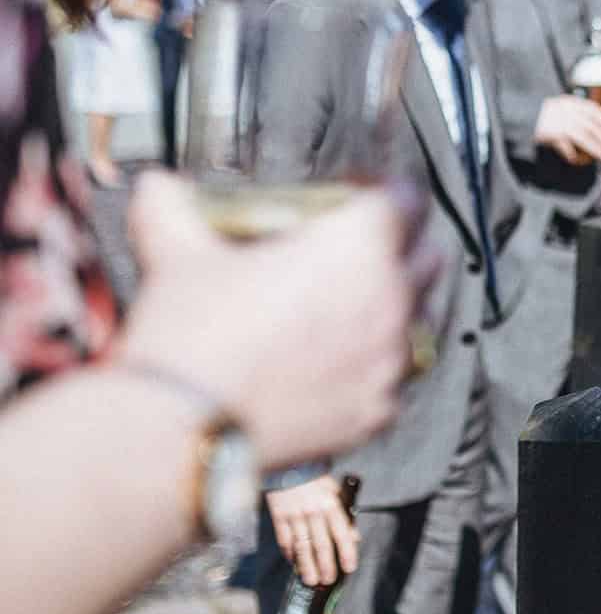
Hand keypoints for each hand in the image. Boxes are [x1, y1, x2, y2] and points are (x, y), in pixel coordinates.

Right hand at [119, 172, 423, 465]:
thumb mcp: (176, 252)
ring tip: (350, 307)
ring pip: (422, 318)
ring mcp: (390, 360)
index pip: (405, 198)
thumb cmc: (191, 335)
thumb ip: (174, 206)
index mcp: (358, 246)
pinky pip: (393, 377)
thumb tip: (160, 186)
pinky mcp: (378, 410)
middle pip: (427, 255)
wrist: (182, 428)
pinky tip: (338, 363)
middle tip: (357, 250)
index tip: (352, 197)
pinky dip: (374, 366)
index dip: (380, 189)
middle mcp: (390, 300)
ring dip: (396, 306)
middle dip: (400, 245)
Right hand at [265, 475, 359, 584]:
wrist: (289, 464)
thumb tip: (354, 537)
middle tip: (328, 580)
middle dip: (326, 566)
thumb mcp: (335, 492)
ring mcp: (295, 516)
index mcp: (331, 505)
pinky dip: (290, 554)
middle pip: (321, 545)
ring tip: (311, 580)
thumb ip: (344, 515)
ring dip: (307, 566)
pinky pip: (285, 540)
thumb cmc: (315, 479)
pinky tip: (294, 564)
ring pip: (302, 547)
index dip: (347, 553)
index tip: (349, 568)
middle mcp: (314, 513)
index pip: (342, 534)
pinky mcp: (279, 517)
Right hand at [535, 95, 600, 164]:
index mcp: (568, 103)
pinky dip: (572, 154)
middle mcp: (567, 112)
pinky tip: (575, 160)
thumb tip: (585, 126)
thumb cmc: (540, 114)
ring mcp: (561, 123)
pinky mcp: (553, 134)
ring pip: (584, 137)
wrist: (521, 115)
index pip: (591, 108)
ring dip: (595, 148)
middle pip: (591, 126)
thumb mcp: (557, 107)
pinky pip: (566, 147)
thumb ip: (570, 113)